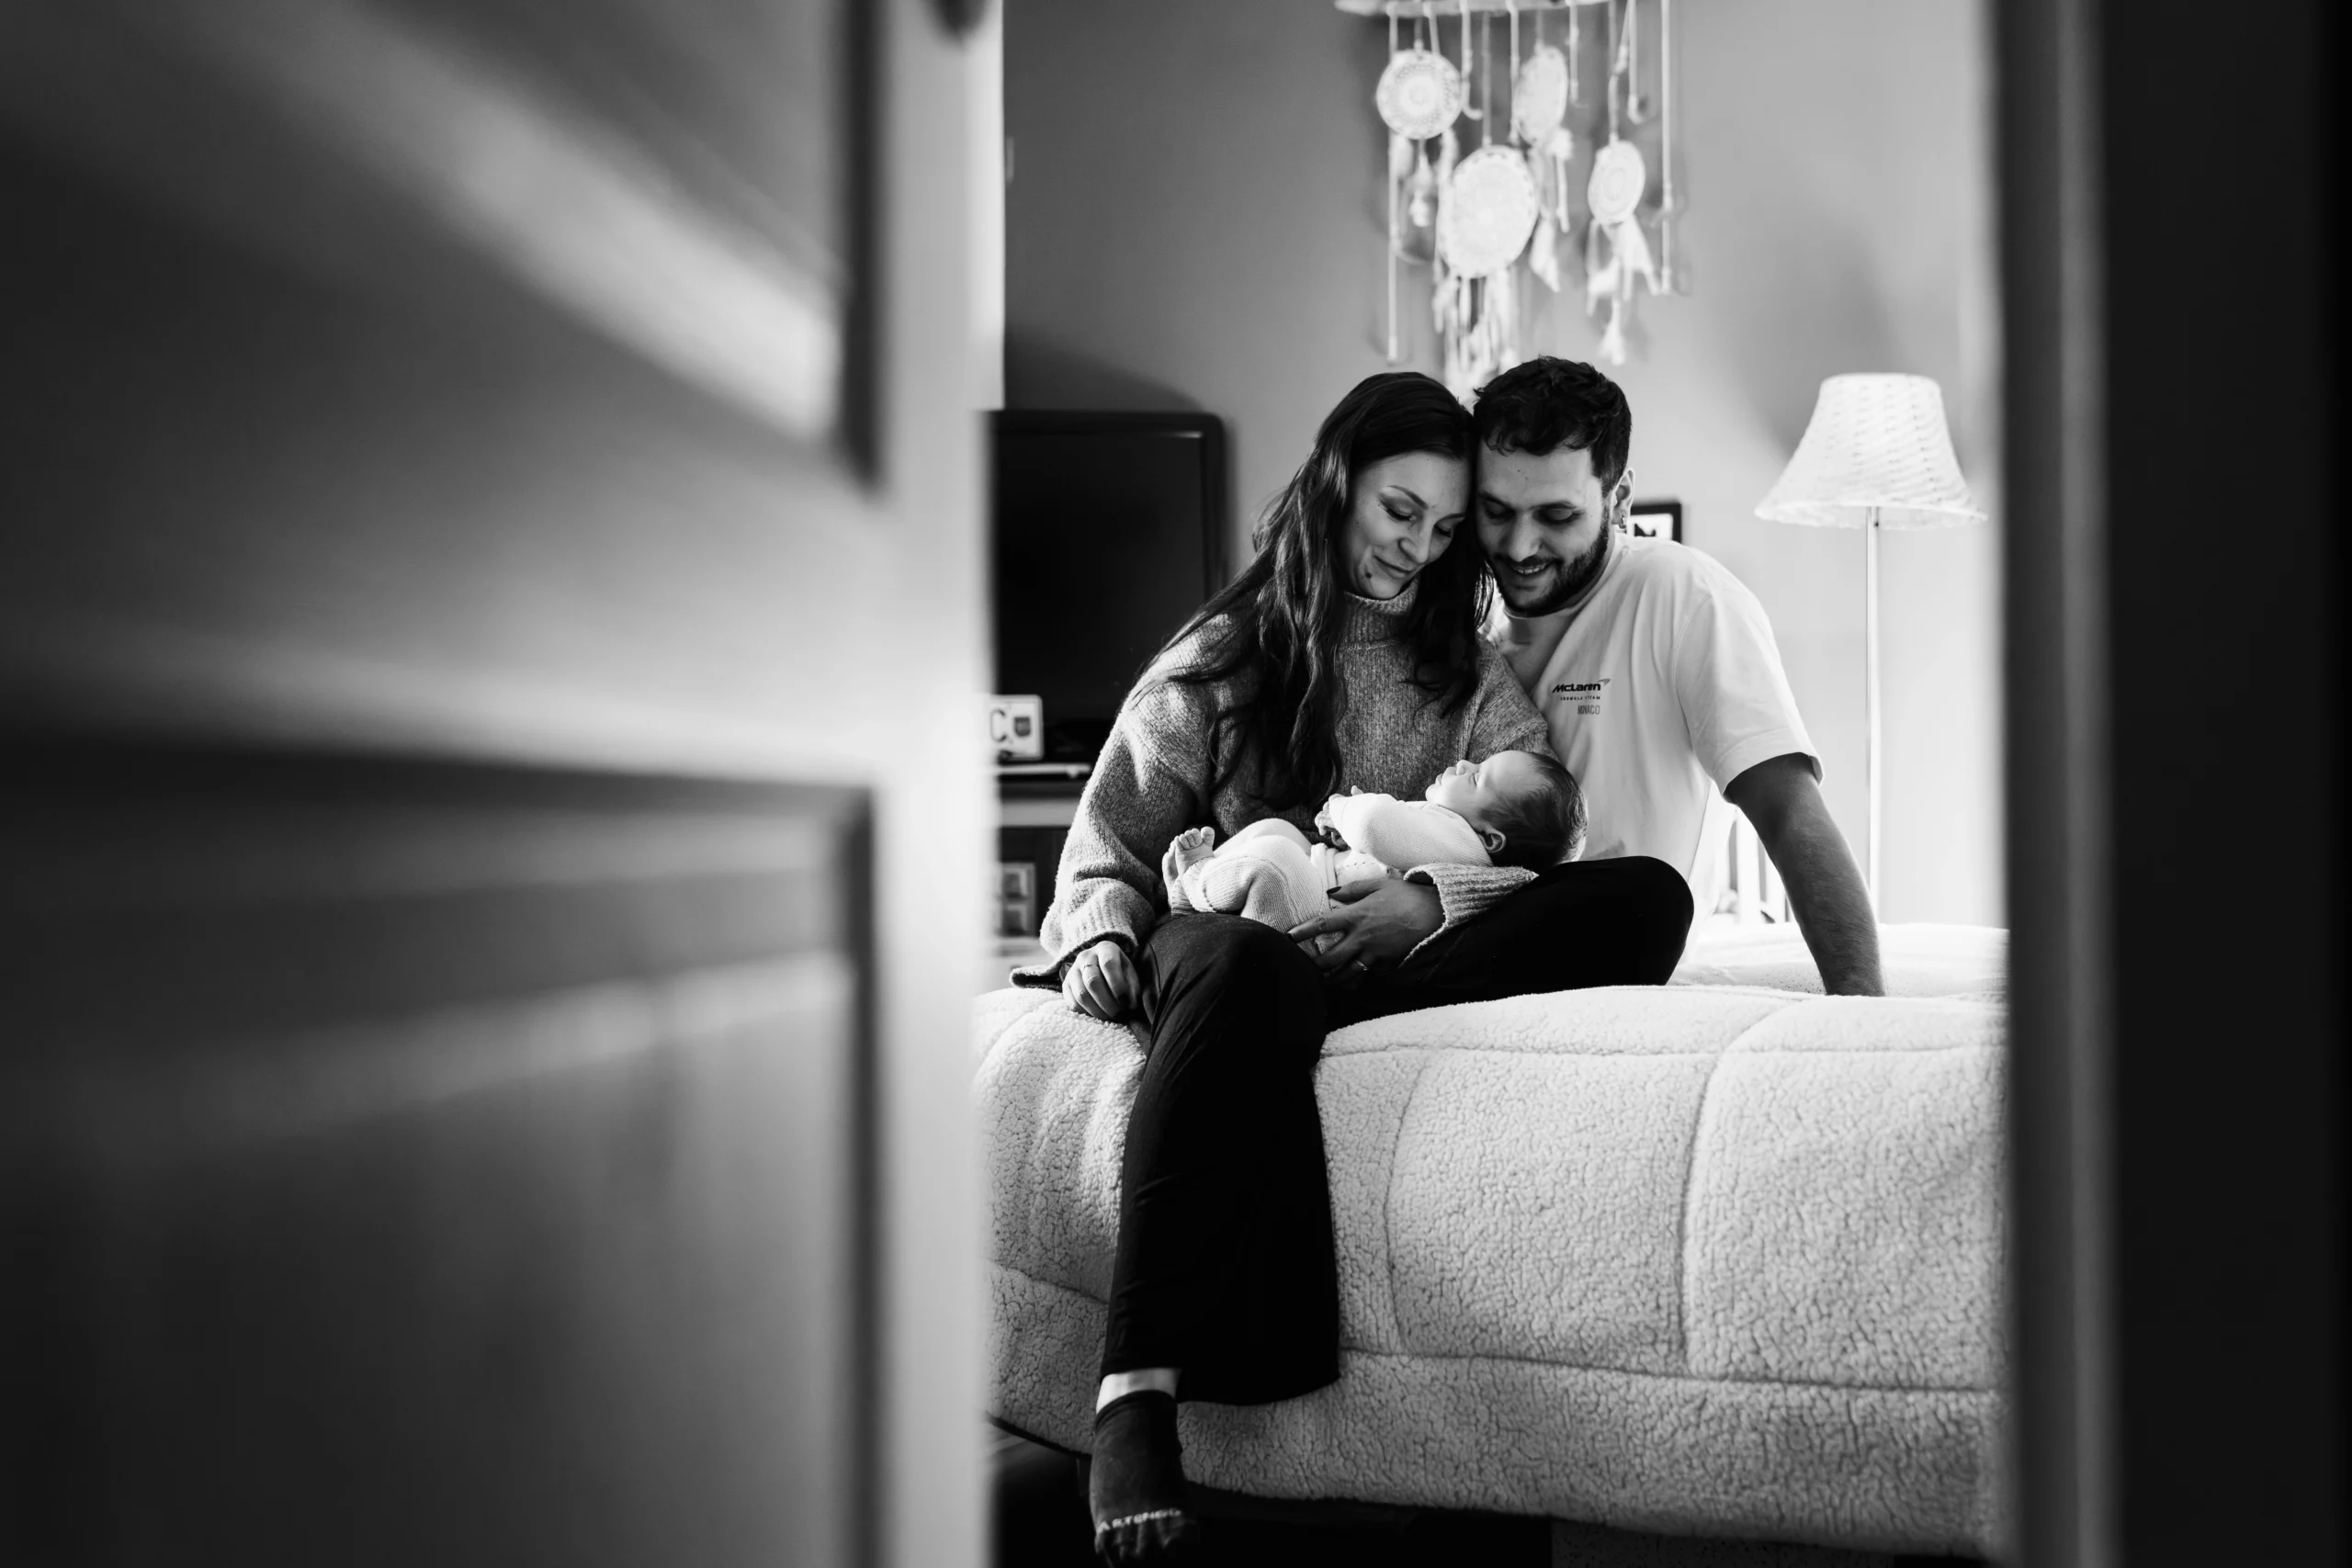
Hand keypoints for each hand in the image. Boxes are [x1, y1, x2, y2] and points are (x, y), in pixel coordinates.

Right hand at [1061, 939, 1140, 1020]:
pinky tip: (1098, 1016)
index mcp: (1106, 948)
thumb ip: (1133, 987)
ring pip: (1081, 994)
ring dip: (1097, 1011)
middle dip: (1107, 1002)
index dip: (1117, 986)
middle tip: (1119, 1015)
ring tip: (1110, 1017)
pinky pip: (1072, 1003)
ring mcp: (1073, 970)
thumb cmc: (1120, 971)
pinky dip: (1086, 1013)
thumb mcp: (1130, 973)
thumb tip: (1130, 1004)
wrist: (1101, 966)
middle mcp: (1086, 956)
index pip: (1108, 964)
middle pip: (1092, 981)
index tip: (1127, 1003)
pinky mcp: (1066, 984)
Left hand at [1287, 879, 1441, 974]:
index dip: (1302, 932)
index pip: (1322, 925)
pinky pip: (1367, 976)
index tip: (1288, 937)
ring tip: (1323, 983)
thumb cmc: (1408, 896)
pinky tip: (1349, 985)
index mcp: (1357, 916)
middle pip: (1330, 959)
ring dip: (1332, 980)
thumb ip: (1353, 889)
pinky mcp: (1387, 963)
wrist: (1437, 914)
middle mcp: (1362, 938)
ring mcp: (1374, 954)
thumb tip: (1332, 894)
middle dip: (1314, 965)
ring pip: (1346, 974)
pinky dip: (1356, 981)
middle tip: (1304, 967)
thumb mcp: (1379, 885)